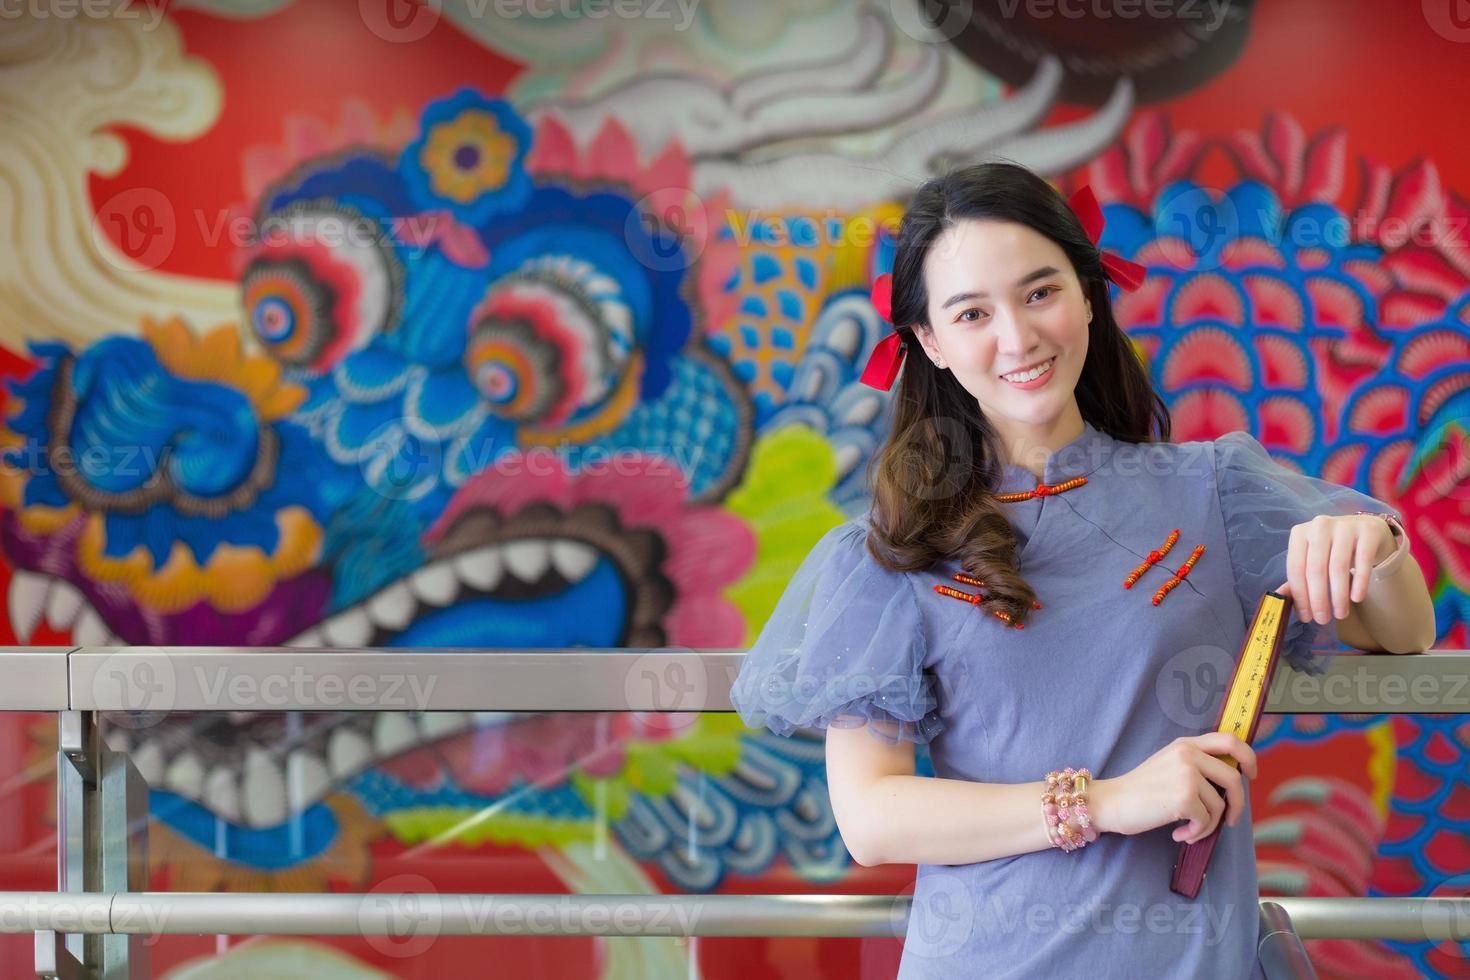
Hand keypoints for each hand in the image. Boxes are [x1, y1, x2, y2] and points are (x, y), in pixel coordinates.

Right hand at [1089, 733, 1257, 842]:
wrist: (1112, 802)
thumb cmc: (1139, 790)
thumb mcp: (1168, 765)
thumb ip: (1195, 765)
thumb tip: (1229, 785)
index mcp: (1185, 744)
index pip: (1229, 740)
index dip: (1248, 757)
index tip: (1250, 775)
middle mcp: (1188, 755)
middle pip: (1232, 778)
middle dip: (1237, 805)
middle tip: (1230, 820)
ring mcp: (1186, 775)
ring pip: (1219, 805)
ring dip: (1207, 825)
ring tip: (1189, 830)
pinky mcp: (1184, 798)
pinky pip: (1206, 821)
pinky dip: (1196, 833)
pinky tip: (1179, 835)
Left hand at [1275, 514, 1396, 624]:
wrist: (1367, 529)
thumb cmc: (1333, 548)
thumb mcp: (1313, 558)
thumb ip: (1299, 576)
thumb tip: (1281, 599)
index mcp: (1300, 533)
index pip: (1295, 568)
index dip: (1299, 595)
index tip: (1305, 617)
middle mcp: (1320, 525)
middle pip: (1315, 569)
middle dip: (1318, 599)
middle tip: (1322, 620)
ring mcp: (1344, 525)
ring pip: (1338, 567)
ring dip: (1338, 595)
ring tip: (1340, 614)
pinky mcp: (1367, 530)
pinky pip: (1362, 560)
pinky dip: (1359, 582)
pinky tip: (1357, 598)